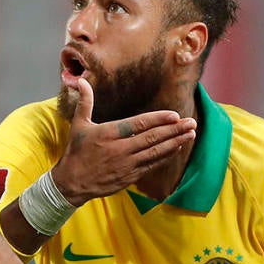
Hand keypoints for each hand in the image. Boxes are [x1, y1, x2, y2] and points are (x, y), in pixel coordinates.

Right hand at [54, 77, 196, 205]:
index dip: (158, 120)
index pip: (138, 124)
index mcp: (109, 133)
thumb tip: (81, 80)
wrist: (72, 183)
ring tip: (190, 134)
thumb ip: (85, 102)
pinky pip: (152, 165)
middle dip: (174, 130)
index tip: (175, 115)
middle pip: (152, 138)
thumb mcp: (78, 125)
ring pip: (156, 152)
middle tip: (191, 122)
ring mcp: (127, 164)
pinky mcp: (130, 176)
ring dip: (175, 142)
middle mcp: (120, 149)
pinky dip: (166, 156)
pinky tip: (177, 148)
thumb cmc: (76, 152)